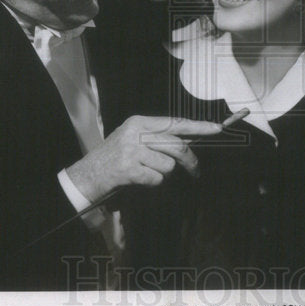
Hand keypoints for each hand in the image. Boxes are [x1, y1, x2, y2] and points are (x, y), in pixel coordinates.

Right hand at [65, 115, 221, 202]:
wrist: (87, 174)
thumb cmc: (115, 157)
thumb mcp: (133, 138)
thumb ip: (158, 137)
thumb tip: (189, 143)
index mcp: (139, 122)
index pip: (175, 123)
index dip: (198, 127)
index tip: (217, 129)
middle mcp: (136, 133)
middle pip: (177, 146)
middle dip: (190, 161)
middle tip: (195, 171)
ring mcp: (131, 151)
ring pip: (168, 165)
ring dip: (162, 174)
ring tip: (145, 172)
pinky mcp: (128, 169)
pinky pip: (156, 179)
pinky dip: (151, 183)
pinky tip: (137, 179)